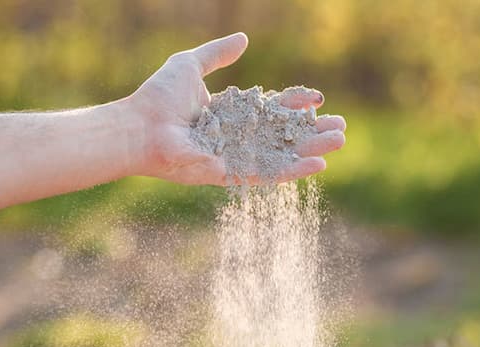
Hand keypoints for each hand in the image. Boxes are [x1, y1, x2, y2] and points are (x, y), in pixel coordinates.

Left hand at [120, 32, 345, 184]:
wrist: (138, 127)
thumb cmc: (159, 96)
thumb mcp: (190, 64)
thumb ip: (217, 53)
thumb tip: (244, 39)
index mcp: (230, 113)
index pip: (271, 108)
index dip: (294, 103)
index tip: (316, 97)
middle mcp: (235, 137)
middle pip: (282, 134)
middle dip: (312, 130)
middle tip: (341, 127)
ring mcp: (234, 157)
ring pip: (281, 154)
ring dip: (311, 150)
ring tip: (339, 142)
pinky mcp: (229, 175)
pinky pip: (266, 174)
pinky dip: (292, 171)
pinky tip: (318, 166)